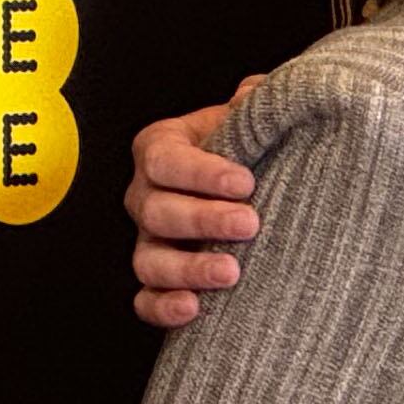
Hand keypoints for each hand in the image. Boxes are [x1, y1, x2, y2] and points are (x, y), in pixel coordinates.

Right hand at [125, 83, 261, 326]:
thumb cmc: (250, 146)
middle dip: (204, 219)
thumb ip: (257, 100)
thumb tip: (257, 94)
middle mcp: (147, 196)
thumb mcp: (253, 116)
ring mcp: (150, 241)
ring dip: (187, 270)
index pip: (165, 159)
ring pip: (148, 260)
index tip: (244, 182)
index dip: (201, 172)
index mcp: (161, 148)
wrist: (258, 186)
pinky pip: (146, 300)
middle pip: (157, 212)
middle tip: (250, 224)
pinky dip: (163, 308)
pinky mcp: (160, 281)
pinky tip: (194, 309)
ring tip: (231, 273)